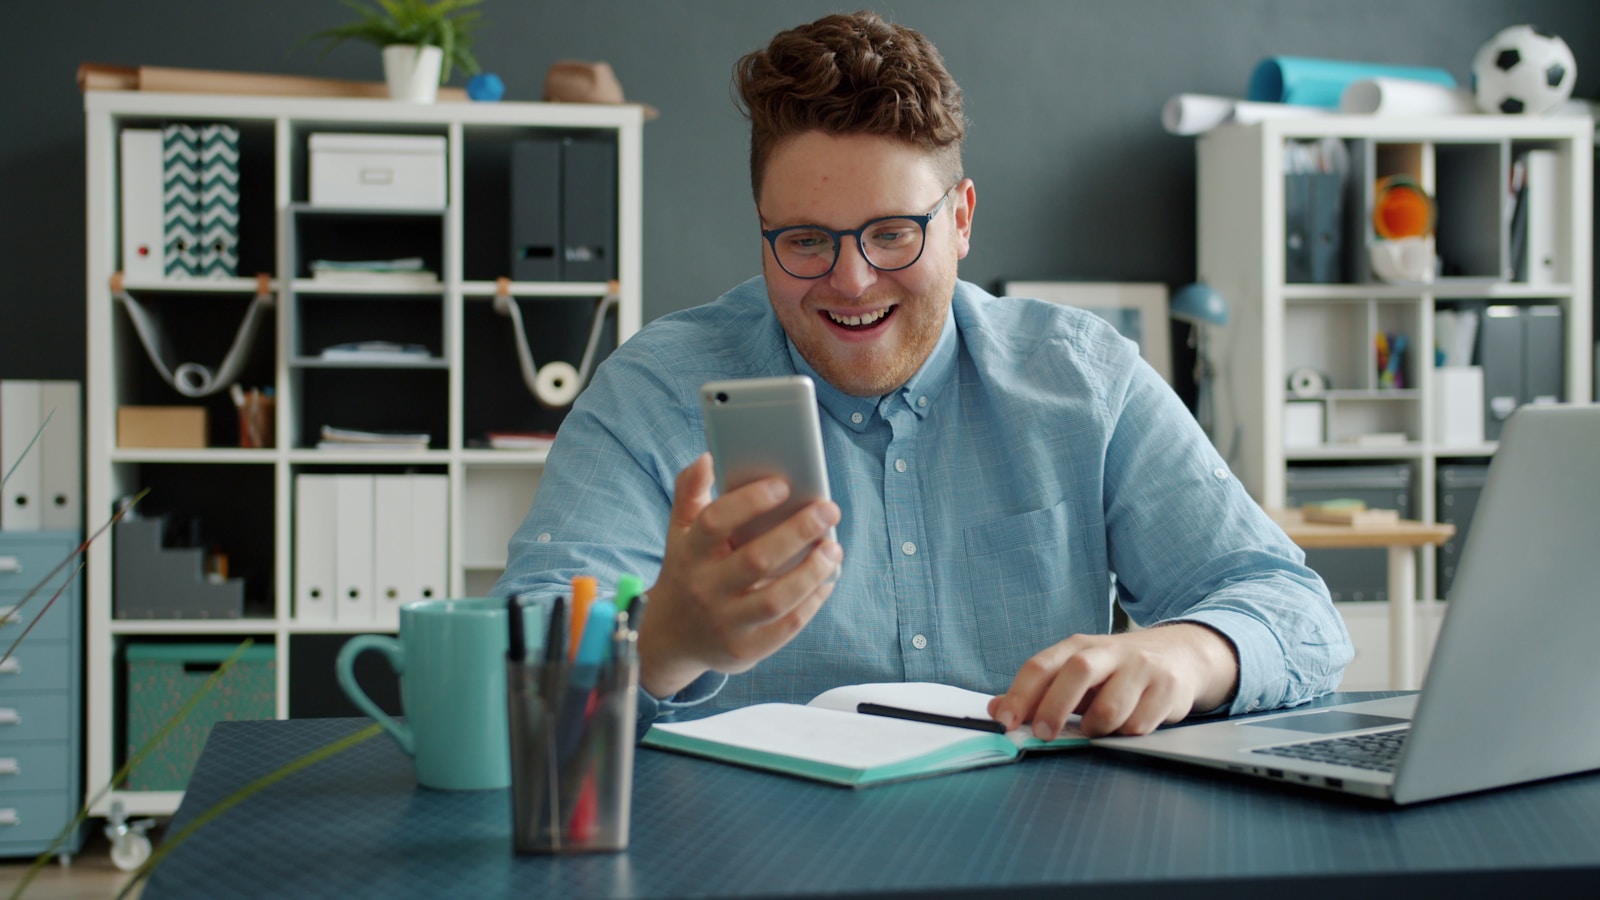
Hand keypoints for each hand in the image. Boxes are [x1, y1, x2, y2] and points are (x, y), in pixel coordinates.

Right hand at [637, 453, 842, 697]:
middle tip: (829, 510)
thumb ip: (689, 493)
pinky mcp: (744, 650)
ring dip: (812, 571)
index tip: (783, 484)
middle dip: (797, 532)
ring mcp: (724, 623)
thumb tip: (706, 458)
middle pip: (755, 560)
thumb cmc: (687, 572)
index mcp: (688, 554)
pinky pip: (786, 627)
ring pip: (775, 599)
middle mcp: (703, 590)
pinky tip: (827, 579)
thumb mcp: (679, 533)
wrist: (670, 638)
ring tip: (833, 547)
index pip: (715, 522)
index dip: (748, 501)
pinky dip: (811, 602)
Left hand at [986, 624, 1238, 738]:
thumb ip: (1037, 693)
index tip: (1005, 722)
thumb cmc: (1117, 671)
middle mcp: (1108, 652)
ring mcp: (1140, 668)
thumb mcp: (1076, 674)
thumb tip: (995, 709)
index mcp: (1077, 647)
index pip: (1041, 665)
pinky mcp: (1167, 688)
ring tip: (1097, 729)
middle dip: (1055, 708)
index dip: (1020, 695)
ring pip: (1110, 708)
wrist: (1181, 654)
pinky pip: (1139, 724)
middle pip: (1076, 673)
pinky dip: (1126, 734)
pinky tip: (1128, 725)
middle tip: (1043, 735)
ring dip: (1097, 729)